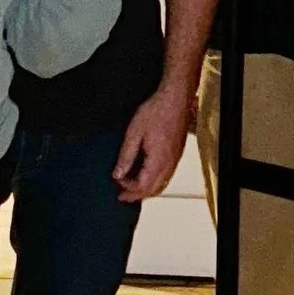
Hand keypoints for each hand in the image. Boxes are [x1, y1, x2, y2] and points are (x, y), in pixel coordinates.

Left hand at [114, 77, 193, 201]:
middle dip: (137, 194)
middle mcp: (169, 164)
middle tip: (122, 196)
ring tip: (132, 188)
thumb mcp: (134, 133)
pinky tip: (146, 175)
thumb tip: (118, 174)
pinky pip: (166, 175)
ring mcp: (175, 159)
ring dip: (146, 188)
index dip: (128, 189)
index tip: (116, 184)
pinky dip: (154, 180)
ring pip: (161, 183)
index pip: (142, 186)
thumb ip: (126, 156)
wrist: (175, 98)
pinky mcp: (177, 153)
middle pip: (153, 189)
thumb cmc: (156, 111)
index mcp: (158, 161)